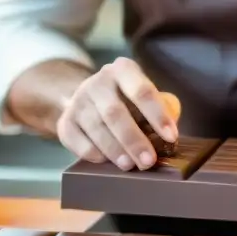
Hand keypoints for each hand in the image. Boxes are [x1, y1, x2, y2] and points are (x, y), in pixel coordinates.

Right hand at [56, 57, 181, 170]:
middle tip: (149, 161)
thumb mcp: (146, 95)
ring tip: (131, 165)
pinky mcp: (65, 121)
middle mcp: (97, 82)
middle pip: (115, 112)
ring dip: (115, 150)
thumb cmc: (128, 101)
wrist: (88, 100)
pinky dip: (95, 154)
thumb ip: (163, 107)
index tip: (171, 137)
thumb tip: (170, 132)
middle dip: (134, 140)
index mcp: (123, 70)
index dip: (158, 115)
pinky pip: (78, 141)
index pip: (142, 91)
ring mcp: (78, 101)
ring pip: (96, 128)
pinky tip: (108, 162)